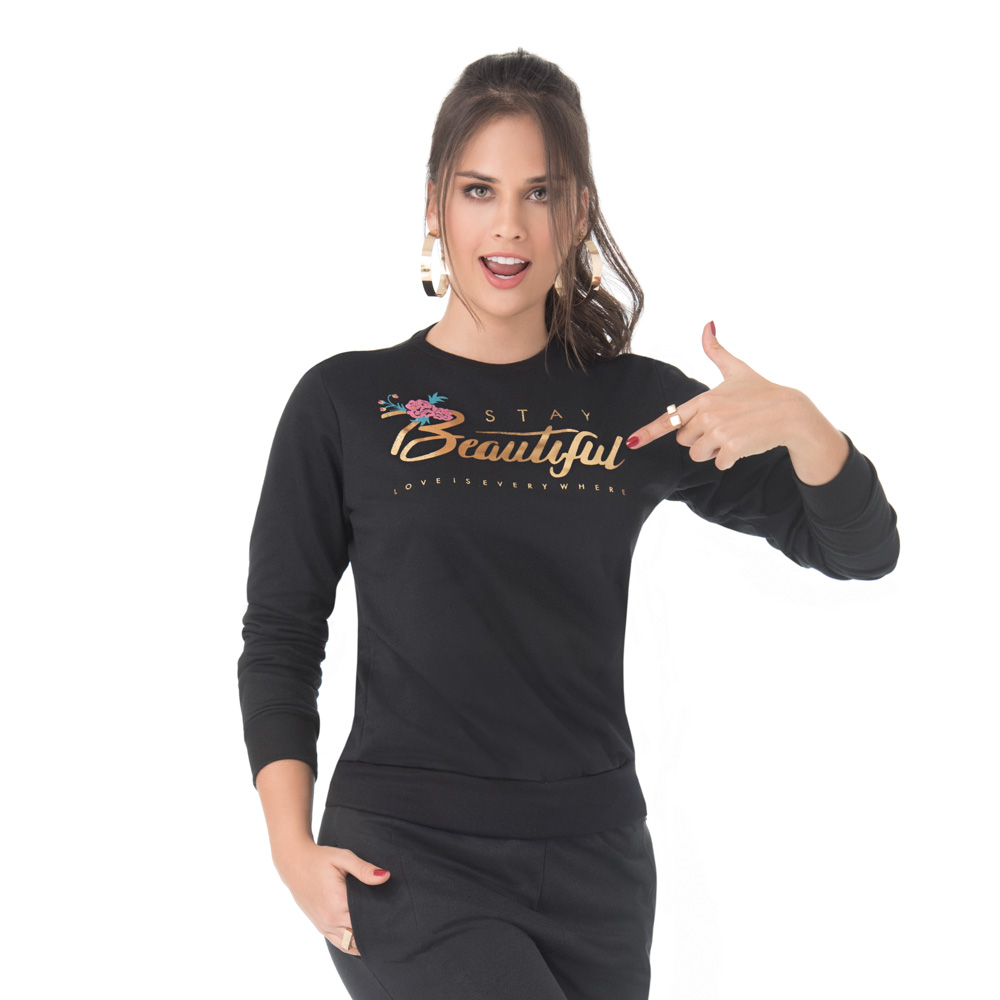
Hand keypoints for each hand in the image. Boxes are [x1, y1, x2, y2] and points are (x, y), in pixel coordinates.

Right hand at [274, 841, 389, 957]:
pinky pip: (339, 944)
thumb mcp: (343, 858)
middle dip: (375, 932)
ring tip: (380, 935)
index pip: (367, 920)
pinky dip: (351, 944)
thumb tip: (385, 877)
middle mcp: (330, 919)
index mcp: (338, 902)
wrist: (294, 863)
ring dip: (364, 941)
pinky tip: (362, 940)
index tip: (393, 915)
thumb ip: (364, 869)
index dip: (381, 919)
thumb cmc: (320, 859)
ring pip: (350, 944)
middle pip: (360, 935)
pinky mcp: (320, 926)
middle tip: (391, 926)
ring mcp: (324, 925)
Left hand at [625, 320, 813, 469]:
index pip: (669, 419)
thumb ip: (717, 351)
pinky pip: (718, 463)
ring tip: (735, 435)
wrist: (791, 413)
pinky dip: (729, 459)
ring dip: (714, 451)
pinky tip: (744, 445)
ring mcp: (719, 432)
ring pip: (699, 454)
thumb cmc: (763, 391)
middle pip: (685, 441)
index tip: (632, 442)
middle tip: (725, 427)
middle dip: (701, 439)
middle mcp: (707, 415)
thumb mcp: (737, 370)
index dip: (649, 432)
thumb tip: (708, 324)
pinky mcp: (732, 448)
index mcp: (704, 399)